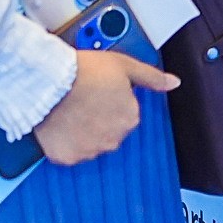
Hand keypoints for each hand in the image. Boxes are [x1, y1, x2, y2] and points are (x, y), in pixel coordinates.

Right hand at [33, 49, 180, 165]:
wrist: (50, 82)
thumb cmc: (84, 71)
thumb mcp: (125, 65)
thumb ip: (151, 77)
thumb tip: (173, 82)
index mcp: (130, 118)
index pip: (126, 114)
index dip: (112, 101)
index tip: (100, 92)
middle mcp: (113, 139)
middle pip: (110, 130)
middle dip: (99, 118)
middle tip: (84, 101)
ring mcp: (89, 150)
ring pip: (90, 143)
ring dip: (83, 131)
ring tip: (70, 110)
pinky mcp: (67, 157)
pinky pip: (69, 152)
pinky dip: (65, 142)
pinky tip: (60, 124)